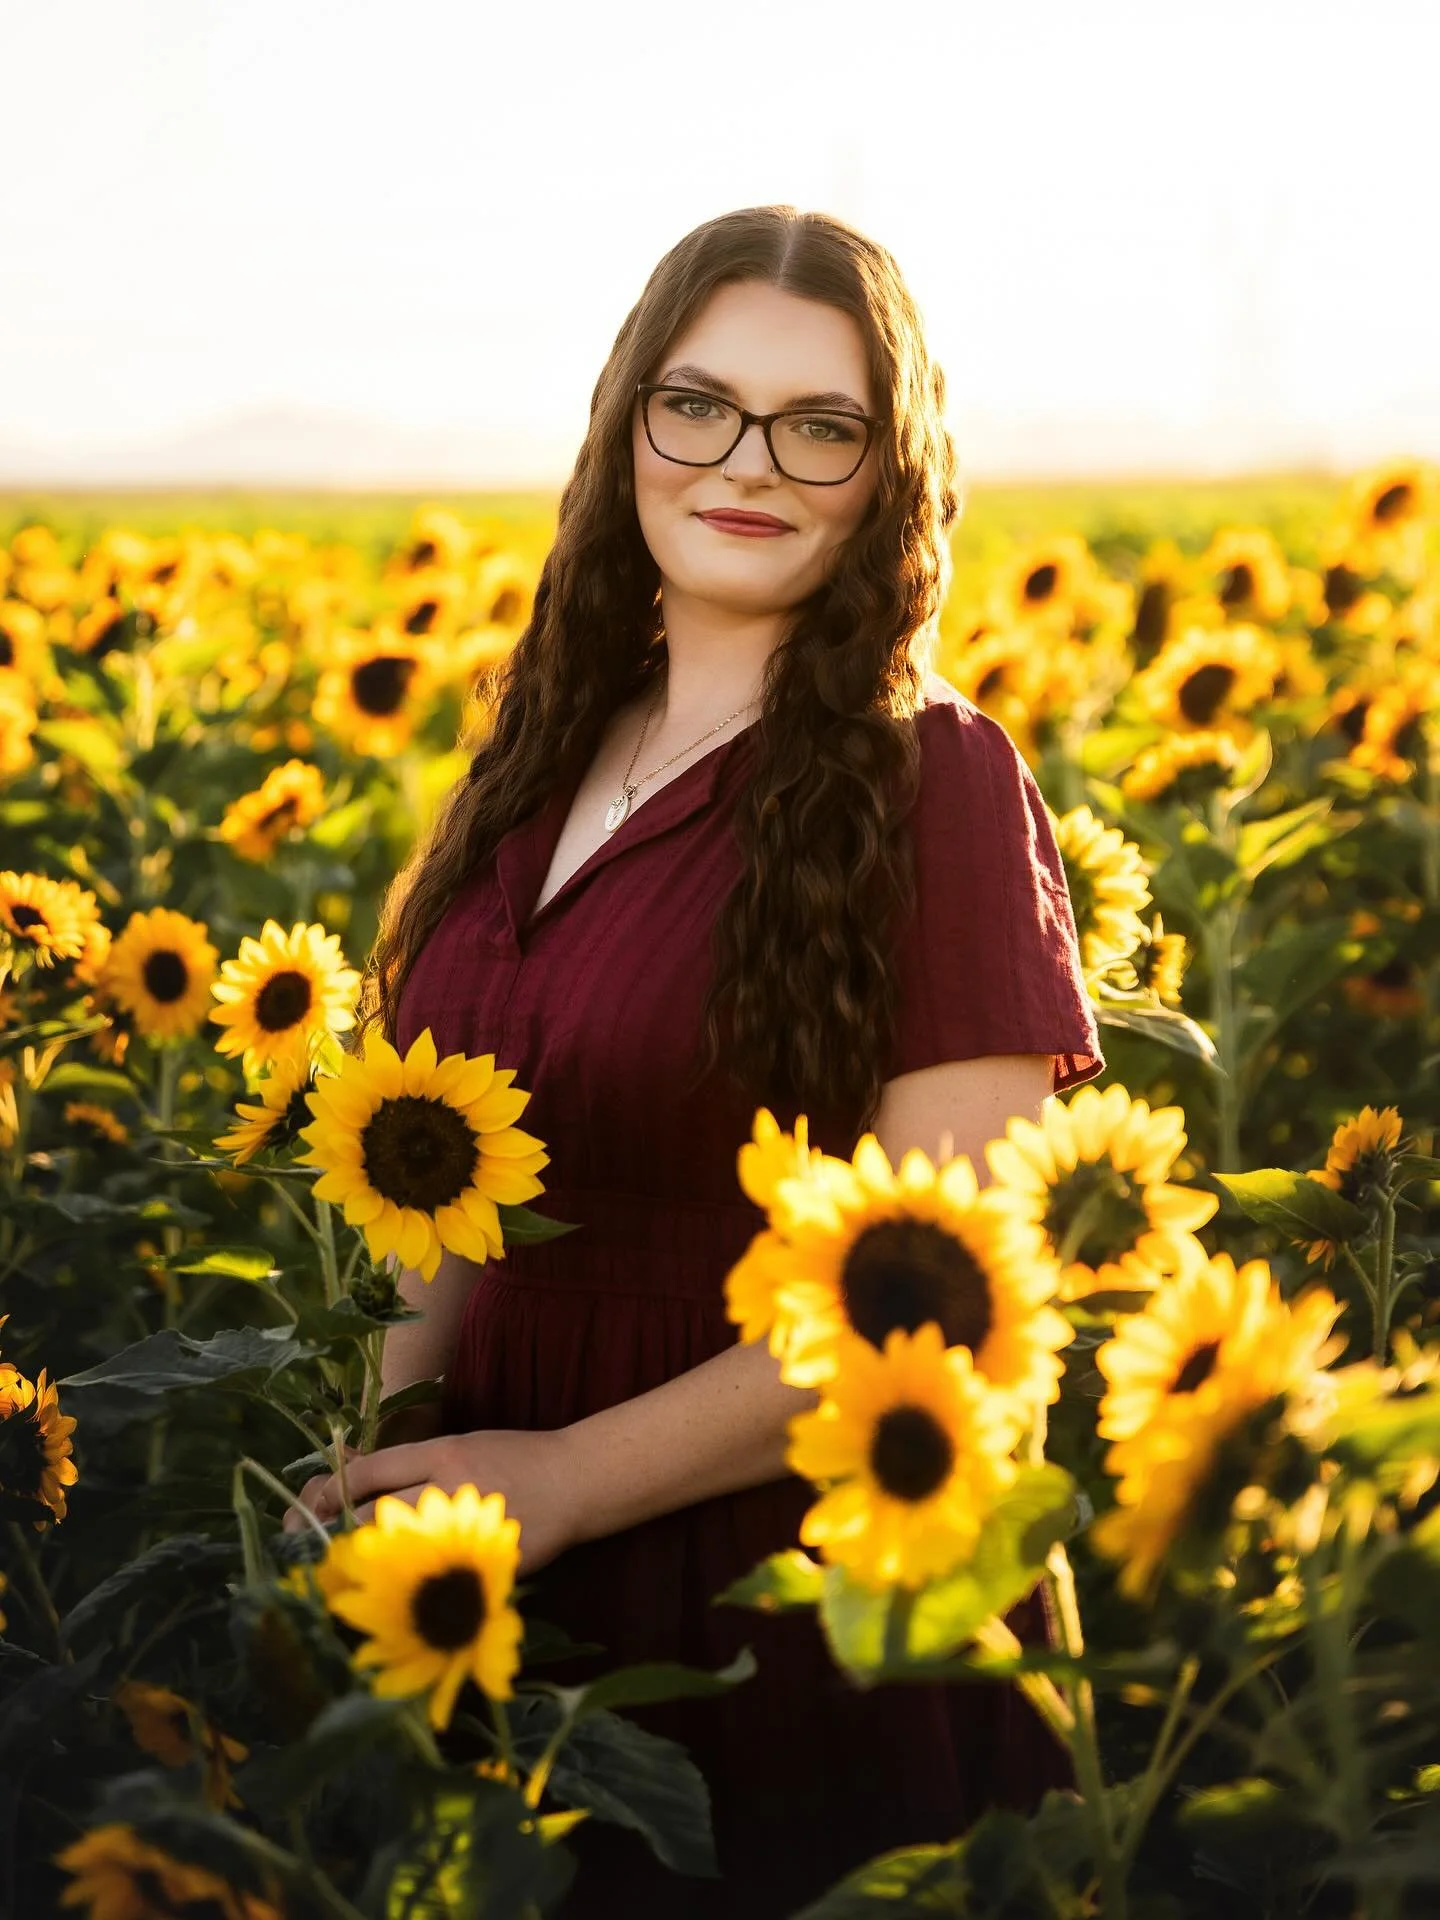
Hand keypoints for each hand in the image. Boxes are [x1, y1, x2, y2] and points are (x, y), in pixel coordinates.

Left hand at [280, 1428, 579, 1577]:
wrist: (575, 1482)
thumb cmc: (514, 1458)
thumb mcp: (460, 1445)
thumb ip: (412, 1464)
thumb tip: (353, 1480)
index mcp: (442, 1455)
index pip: (369, 1474)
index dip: (329, 1494)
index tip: (307, 1513)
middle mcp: (449, 1492)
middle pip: (373, 1518)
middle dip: (335, 1537)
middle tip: (310, 1552)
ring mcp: (467, 1532)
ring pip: (397, 1557)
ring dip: (362, 1570)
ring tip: (337, 1580)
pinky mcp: (482, 1566)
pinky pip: (433, 1585)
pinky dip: (405, 1594)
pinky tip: (386, 1601)